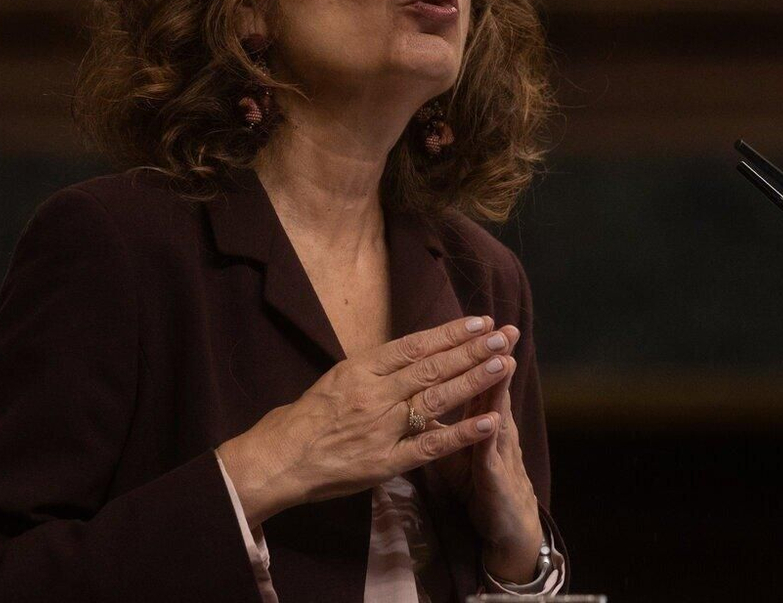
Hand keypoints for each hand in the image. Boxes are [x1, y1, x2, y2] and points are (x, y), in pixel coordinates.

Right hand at [216, 315, 513, 522]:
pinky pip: (431, 446)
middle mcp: (374, 394)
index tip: (480, 321)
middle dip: (472, 350)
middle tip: (505, 334)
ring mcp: (382, 428)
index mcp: (360, 370)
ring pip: (436, 399)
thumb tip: (409, 354)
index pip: (414, 346)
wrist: (277, 459)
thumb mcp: (336, 379)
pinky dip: (462, 433)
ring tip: (504, 363)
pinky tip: (490, 421)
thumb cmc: (303, 419)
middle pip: (432, 368)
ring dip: (473, 380)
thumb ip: (374, 370)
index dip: (450, 333)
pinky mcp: (386, 461)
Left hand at [429, 324, 545, 583]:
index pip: (475, 378)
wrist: (509, 525)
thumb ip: (446, 421)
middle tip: (503, 328)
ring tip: (503, 360)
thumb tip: (421, 393)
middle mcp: (494, 430)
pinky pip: (490, 458)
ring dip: (498, 388)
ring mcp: (497, 453)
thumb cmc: (480, 483)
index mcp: (484, 419)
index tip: (481, 322)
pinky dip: (488, 439)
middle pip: (491, 388)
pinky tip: (492, 422)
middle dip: (493, 358)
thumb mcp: (459, 449)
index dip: (476, 353)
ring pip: (495, 415)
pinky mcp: (495, 481)